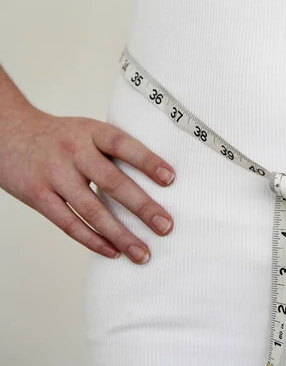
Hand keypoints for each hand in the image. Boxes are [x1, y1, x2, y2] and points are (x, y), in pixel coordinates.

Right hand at [0, 107, 175, 263]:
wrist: (7, 132)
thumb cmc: (60, 136)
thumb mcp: (88, 130)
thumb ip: (114, 150)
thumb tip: (158, 177)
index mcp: (91, 132)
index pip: (123, 145)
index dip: (147, 162)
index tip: (170, 179)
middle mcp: (74, 152)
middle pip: (112, 182)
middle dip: (142, 207)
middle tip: (166, 226)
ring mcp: (55, 175)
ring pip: (92, 210)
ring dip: (120, 235)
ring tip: (143, 253)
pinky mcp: (38, 196)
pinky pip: (69, 223)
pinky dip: (92, 240)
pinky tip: (113, 252)